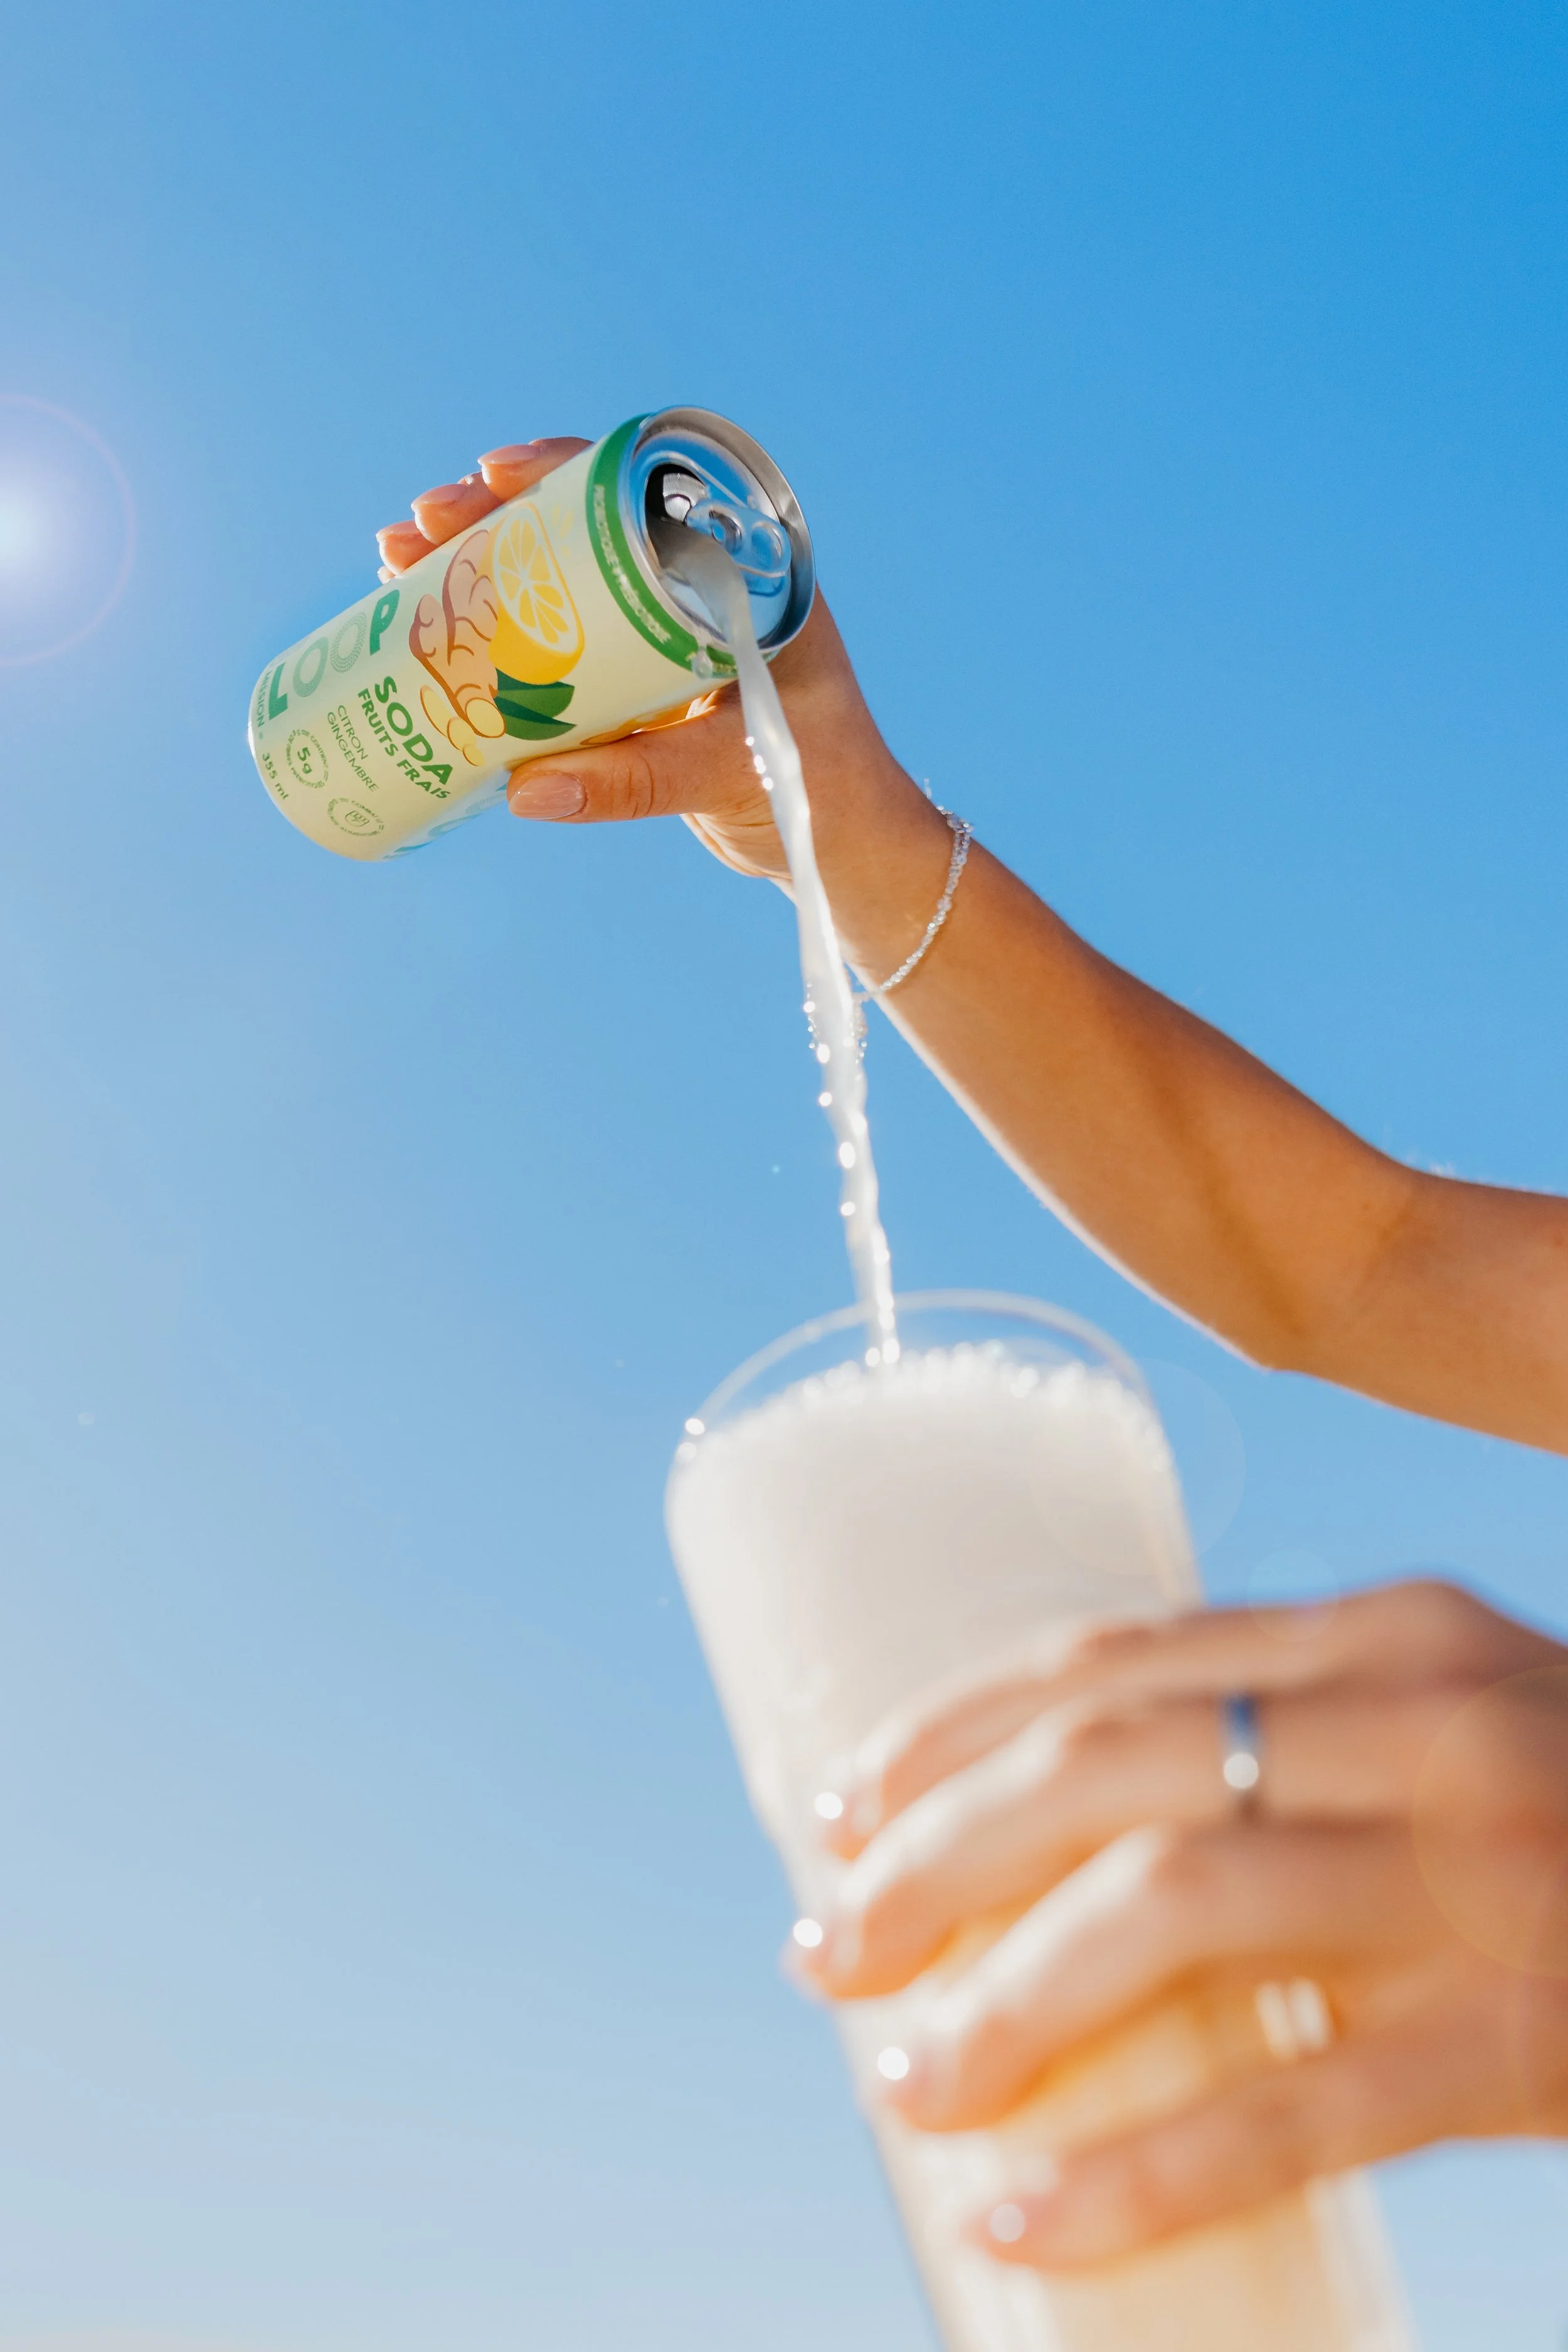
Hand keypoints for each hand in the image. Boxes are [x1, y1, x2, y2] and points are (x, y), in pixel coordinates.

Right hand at [374, 437, 952, 972]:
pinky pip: (561, 651)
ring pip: (561, 586)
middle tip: (416, 527)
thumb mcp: (733, 773)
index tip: (493, 475)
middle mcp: (700, 592)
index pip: (643, 493)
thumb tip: (524, 790)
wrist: (846, 852)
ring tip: (398, 569)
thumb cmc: (824, 792)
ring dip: (480, 573)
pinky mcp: (640, 691)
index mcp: (744, 574)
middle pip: (583, 530)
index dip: (562, 474)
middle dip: (492, 520)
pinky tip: (435, 633)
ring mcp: (664, 640)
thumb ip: (639, 780)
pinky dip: (502, 641)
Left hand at [788, 1580, 1567, 2269]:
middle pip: (1108, 1771)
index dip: (950, 1732)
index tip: (842, 1803)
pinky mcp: (1527, 2038)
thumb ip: (1299, 1740)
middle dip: (936, 1860)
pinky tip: (1032, 2215)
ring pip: (1173, 1914)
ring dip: (1008, 2003)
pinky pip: (1295, 2110)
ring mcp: (1482, 1878)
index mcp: (1385, 1638)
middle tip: (830, 1947)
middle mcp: (1422, 1726)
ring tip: (906, 2079)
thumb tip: (1079, 1825)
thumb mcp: (1451, 1720)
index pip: (1114, 1662)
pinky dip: (1143, 2168)